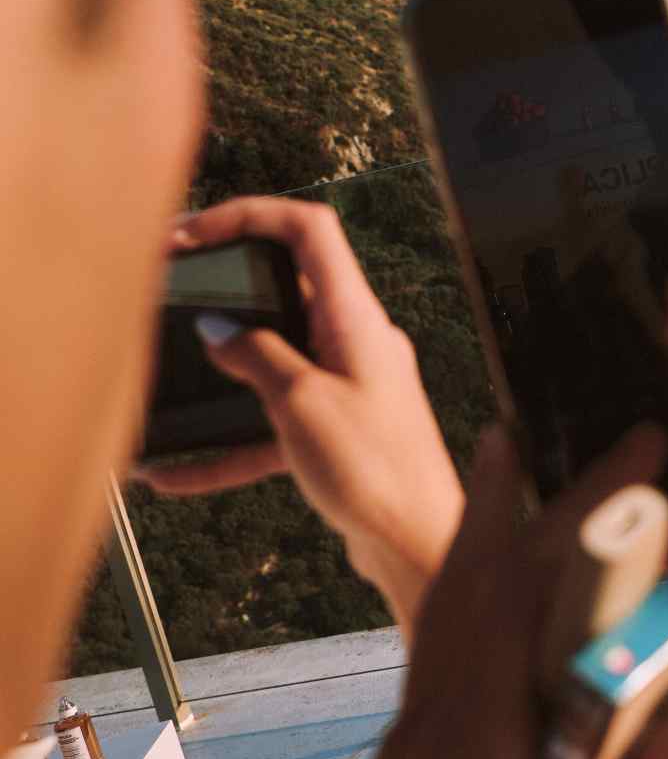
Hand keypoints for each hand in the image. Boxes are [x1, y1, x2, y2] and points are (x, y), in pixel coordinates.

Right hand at [134, 196, 464, 633]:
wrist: (420, 543)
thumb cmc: (375, 469)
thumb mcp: (302, 404)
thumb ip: (257, 356)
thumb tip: (218, 329)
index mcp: (356, 317)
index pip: (310, 231)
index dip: (251, 215)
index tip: (191, 231)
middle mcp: (357, 340)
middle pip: (286, 290)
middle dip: (226, 288)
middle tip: (165, 289)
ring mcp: (349, 383)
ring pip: (272, 362)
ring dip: (218, 373)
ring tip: (157, 381)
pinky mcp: (339, 430)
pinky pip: (272, 425)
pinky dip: (226, 444)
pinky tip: (170, 475)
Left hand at [323, 423, 667, 758]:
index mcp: (461, 748)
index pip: (520, 584)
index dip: (579, 504)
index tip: (639, 444)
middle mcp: (422, 740)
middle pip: (479, 586)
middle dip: (545, 506)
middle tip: (617, 453)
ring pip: (459, 628)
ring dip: (516, 556)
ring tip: (567, 511)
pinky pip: (459, 676)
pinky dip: (503, 621)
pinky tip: (540, 642)